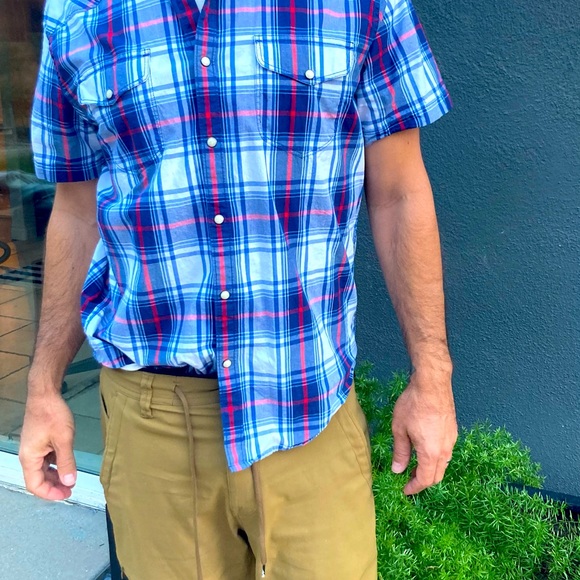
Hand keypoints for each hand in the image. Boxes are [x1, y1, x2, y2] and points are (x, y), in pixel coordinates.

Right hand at [19, 389, 76, 500]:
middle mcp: (28, 456)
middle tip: (71, 489)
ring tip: (70, 479)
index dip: (51, 493)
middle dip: (54, 486)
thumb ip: (66, 463)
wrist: (45, 395)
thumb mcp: (64, 440)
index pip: (35, 485)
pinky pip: (45, 460)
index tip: (67, 494)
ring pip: (42, 470)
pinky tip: (66, 464)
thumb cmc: (52, 415)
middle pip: (38, 479)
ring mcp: (33, 449)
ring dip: (55, 476)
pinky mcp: (39, 442)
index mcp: (29, 458)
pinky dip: (55, 465)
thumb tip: (69, 482)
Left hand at [391, 368, 457, 494]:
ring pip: (443, 464)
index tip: (404, 490)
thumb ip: (400, 452)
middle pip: (437, 476)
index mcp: (431, 453)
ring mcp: (451, 440)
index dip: (414, 487)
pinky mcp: (453, 431)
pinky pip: (446, 452)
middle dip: (423, 481)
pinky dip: (436, 458)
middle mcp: (445, 450)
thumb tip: (398, 470)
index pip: (426, 480)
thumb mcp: (400, 429)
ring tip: (414, 465)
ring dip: (430, 469)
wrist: (432, 384)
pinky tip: (424, 450)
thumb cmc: (413, 405)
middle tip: (408, 480)